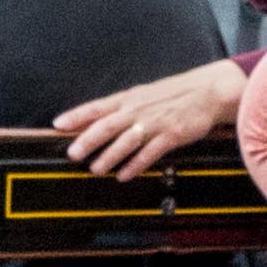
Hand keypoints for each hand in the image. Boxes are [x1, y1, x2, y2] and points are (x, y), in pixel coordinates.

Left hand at [52, 59, 246, 177]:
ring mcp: (154, 122)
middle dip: (87, 140)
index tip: (58, 125)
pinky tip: (124, 175)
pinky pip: (149, 152)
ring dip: (109, 157)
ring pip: (126, 141)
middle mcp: (138, 109)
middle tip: (72, 154)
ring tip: (96, 169)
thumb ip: (122, 108)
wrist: (208, 91)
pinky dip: (135, 165)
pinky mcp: (170, 135)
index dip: (77, 116)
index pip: (97, 107)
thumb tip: (98, 120)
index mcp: (130, 98)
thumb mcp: (144, 95)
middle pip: (107, 125)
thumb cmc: (175, 94)